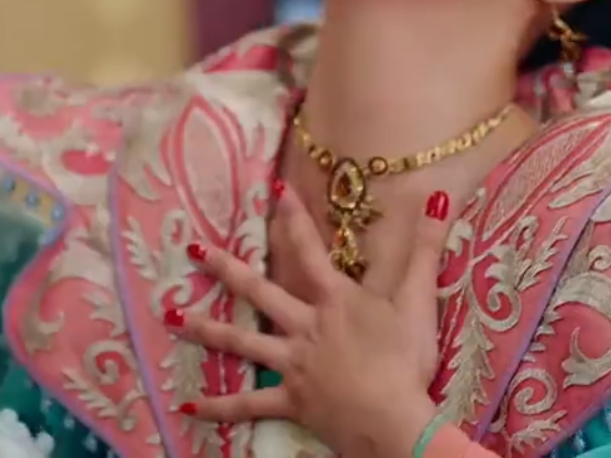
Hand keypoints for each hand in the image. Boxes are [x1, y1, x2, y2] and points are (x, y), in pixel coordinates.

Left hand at [170, 185, 451, 457]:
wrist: (393, 420)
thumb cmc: (405, 361)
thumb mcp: (419, 300)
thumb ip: (426, 249)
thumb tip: (440, 197)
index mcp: (335, 300)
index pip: (310, 250)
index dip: (294, 219)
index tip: (275, 190)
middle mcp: (305, 326)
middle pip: (259, 291)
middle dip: (225, 268)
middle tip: (193, 249)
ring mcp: (292, 364)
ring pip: (241, 343)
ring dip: (205, 329)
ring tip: (170, 317)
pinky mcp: (290, 400)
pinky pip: (249, 405)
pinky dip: (220, 407)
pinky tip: (189, 406)